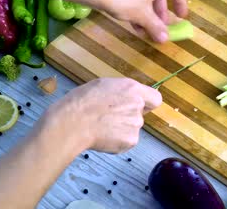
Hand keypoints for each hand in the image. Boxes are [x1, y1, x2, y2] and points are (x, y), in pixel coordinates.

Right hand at [40, 77, 161, 153]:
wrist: (71, 124)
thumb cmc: (80, 102)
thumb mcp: (102, 86)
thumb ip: (121, 92)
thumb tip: (126, 98)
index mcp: (132, 88)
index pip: (155, 98)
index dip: (147, 104)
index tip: (139, 107)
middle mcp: (138, 105)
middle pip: (140, 114)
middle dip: (128, 117)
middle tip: (109, 118)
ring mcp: (136, 124)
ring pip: (132, 128)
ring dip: (121, 129)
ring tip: (101, 128)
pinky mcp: (131, 140)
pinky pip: (127, 141)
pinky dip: (117, 142)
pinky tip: (102, 137)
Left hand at [100, 0, 187, 42]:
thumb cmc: (125, 1)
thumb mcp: (143, 17)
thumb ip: (156, 28)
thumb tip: (165, 39)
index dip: (181, 4)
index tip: (179, 17)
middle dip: (160, 13)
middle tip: (157, 26)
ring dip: (148, 11)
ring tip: (143, 28)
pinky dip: (137, 4)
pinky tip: (131, 19)